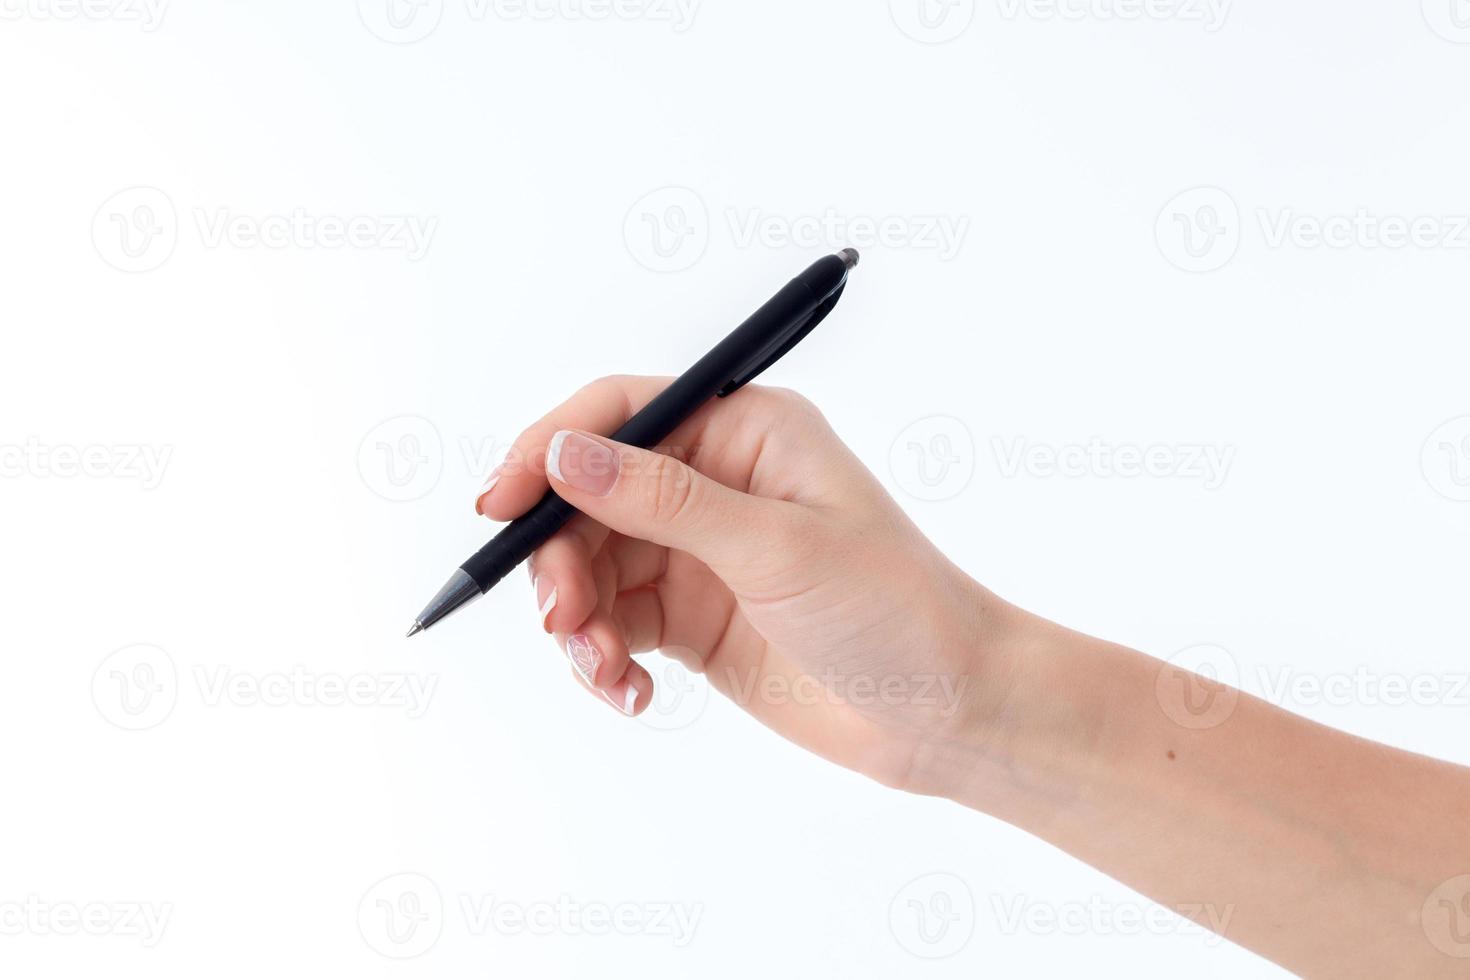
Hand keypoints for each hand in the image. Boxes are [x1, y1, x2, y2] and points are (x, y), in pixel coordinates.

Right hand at [475, 375, 1004, 791]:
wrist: (948, 712)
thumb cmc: (894, 608)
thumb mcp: (776, 547)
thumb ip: (663, 500)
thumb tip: (564, 456)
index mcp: (745, 432)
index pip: (620, 412)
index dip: (548, 448)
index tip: (500, 502)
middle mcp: (715, 482)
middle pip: (590, 498)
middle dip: (562, 558)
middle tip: (563, 618)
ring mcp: (701, 552)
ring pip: (594, 566)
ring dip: (580, 621)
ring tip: (606, 671)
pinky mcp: (693, 616)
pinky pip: (615, 624)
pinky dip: (606, 659)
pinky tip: (635, 694)